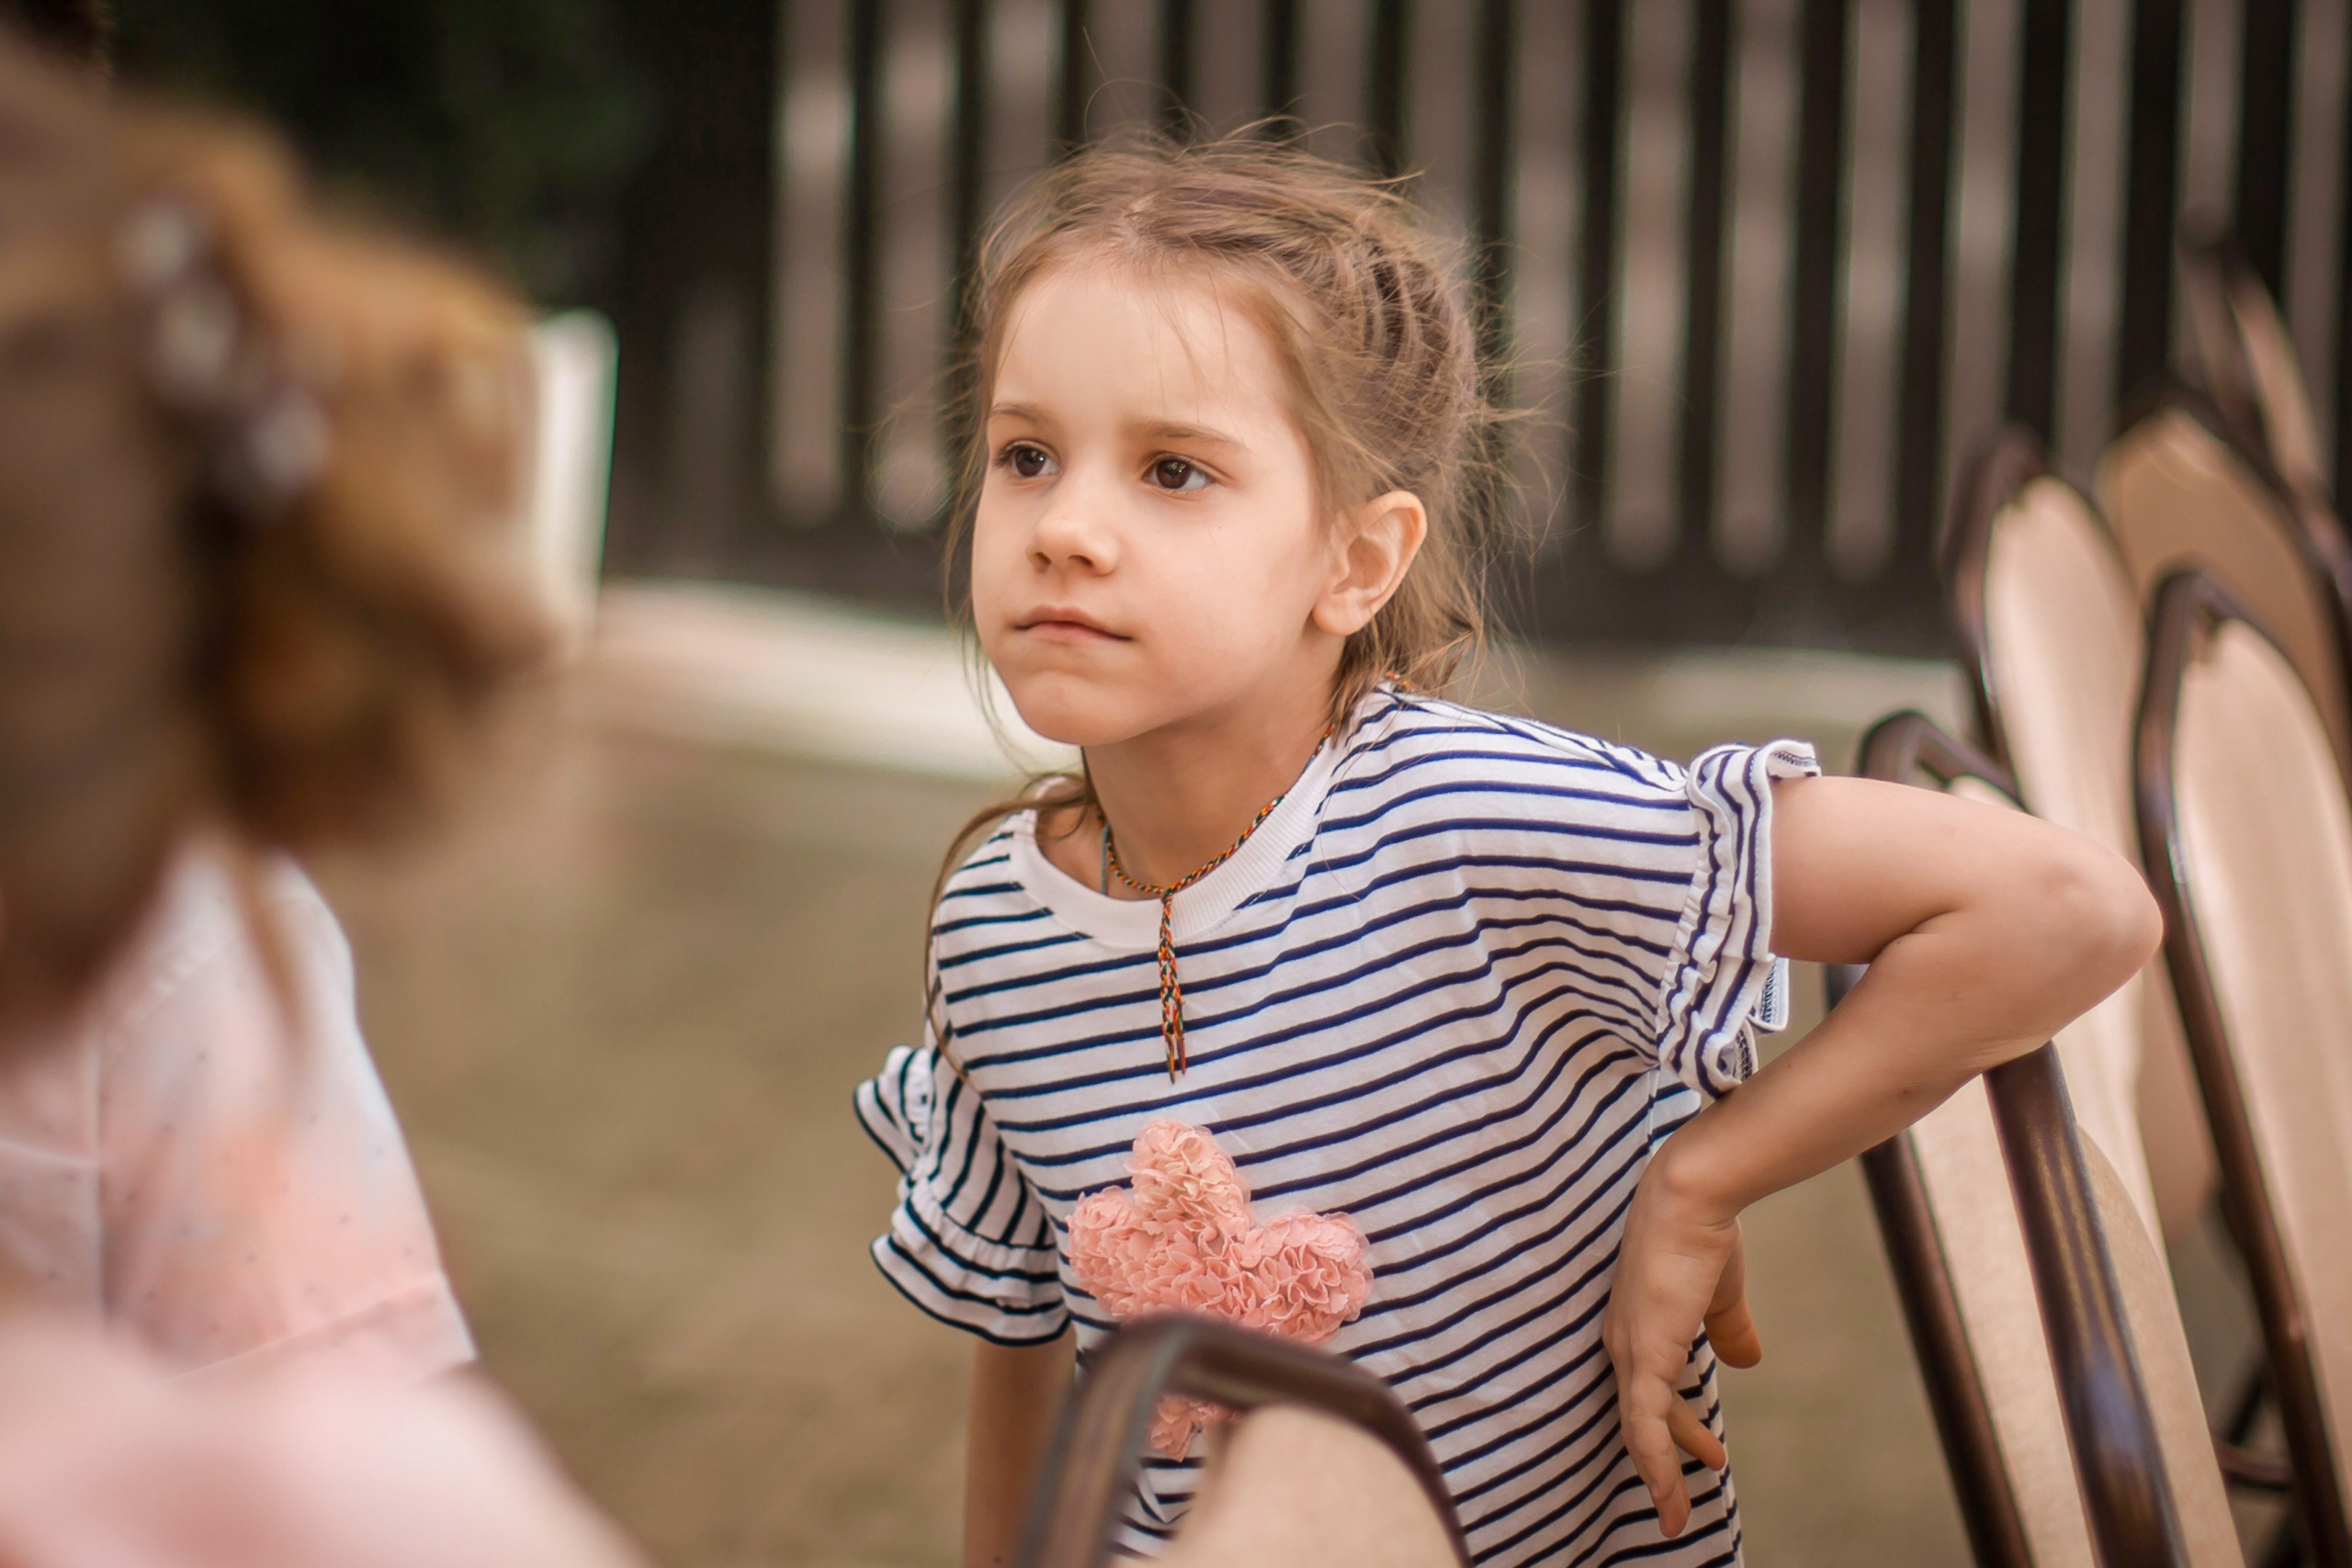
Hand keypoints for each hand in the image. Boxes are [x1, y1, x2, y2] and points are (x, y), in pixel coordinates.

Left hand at [1602, 1159, 1751, 1536]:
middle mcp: (1624, 1342)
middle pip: (1641, 1418)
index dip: (1673, 1427)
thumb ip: (1729, 1329)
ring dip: (1658, 1478)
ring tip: (1676, 1517)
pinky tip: (1670, 1494)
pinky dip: (1655, 1465)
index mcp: (1638, 1326)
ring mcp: (1630, 1350)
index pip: (1649, 1391)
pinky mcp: (1643, 1355)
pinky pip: (1643, 1425)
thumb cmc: (1703, 1234)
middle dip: (1667, 1459)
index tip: (1702, 1452)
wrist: (1691, 1197)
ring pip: (1637, 1432)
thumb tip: (1746, 1361)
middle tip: (1690, 1491)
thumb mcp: (1721, 1296)